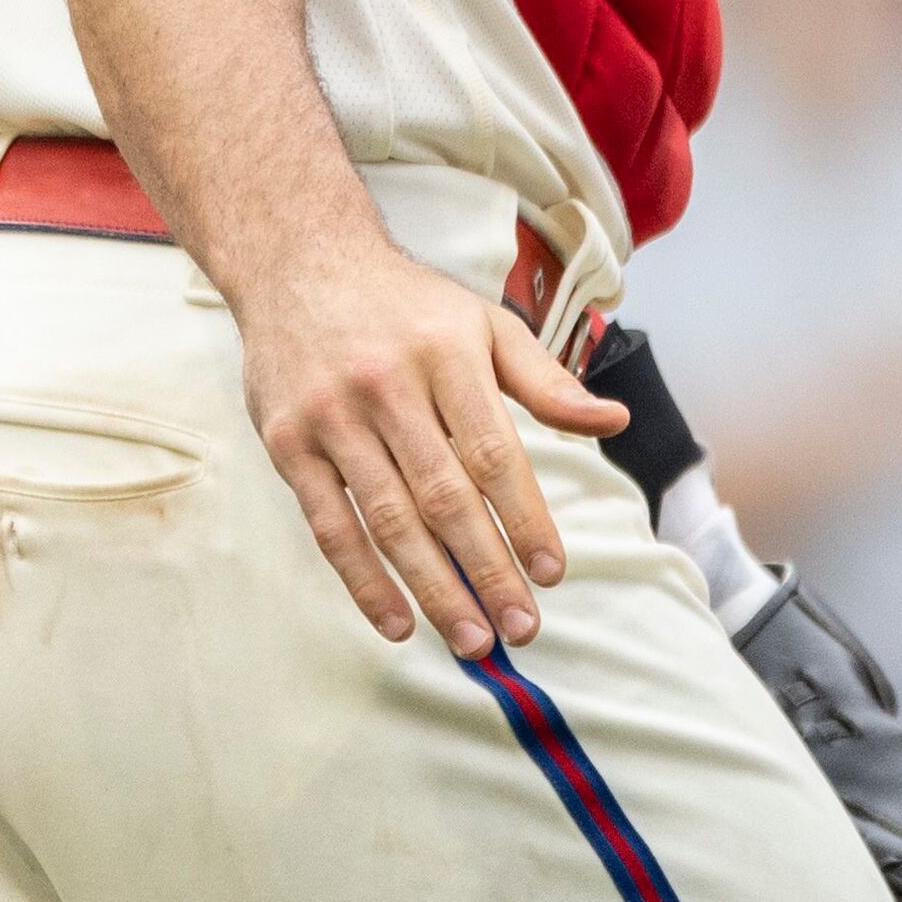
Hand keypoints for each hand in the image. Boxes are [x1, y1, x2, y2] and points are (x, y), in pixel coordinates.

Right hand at [234, 233, 627, 655]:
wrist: (299, 262)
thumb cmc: (409, 305)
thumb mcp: (486, 323)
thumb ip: (546, 380)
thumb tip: (614, 421)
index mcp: (449, 356)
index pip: (495, 454)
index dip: (526, 518)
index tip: (554, 573)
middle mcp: (389, 386)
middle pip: (445, 497)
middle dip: (488, 569)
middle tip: (520, 626)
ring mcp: (333, 416)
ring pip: (389, 519)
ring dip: (432, 587)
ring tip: (470, 638)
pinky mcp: (287, 443)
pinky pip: (329, 525)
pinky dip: (363, 580)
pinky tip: (396, 621)